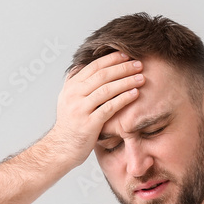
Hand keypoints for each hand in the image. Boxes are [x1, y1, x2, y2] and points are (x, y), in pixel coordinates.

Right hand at [43, 51, 145, 168]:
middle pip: (102, 75)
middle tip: (139, 64)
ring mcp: (80, 109)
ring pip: (107, 89)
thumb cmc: (69, 125)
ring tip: (141, 78)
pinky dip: (124, 99)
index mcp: (71, 86)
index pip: (93, 66)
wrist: (61, 148)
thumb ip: (75, 83)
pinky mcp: (89, 123)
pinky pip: (109, 107)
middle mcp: (74, 95)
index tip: (126, 54)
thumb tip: (82, 64)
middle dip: (123, 68)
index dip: (111, 59)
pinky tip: (135, 94)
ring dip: (126, 81)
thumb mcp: (67, 100)